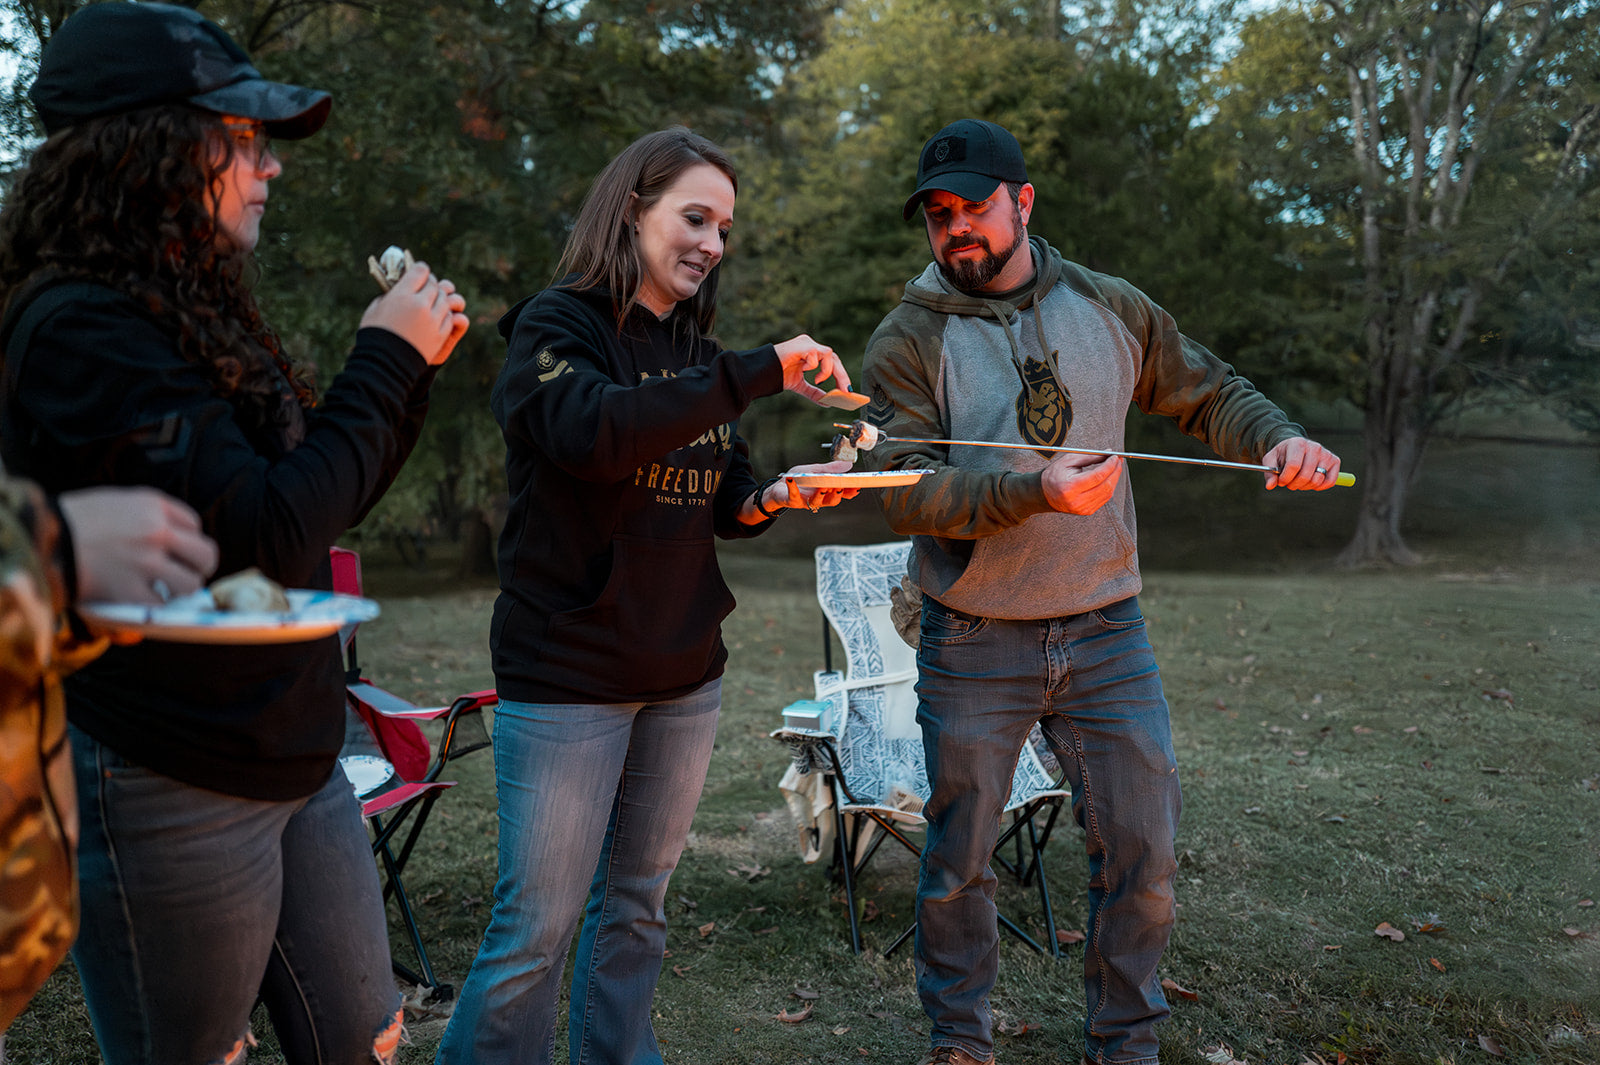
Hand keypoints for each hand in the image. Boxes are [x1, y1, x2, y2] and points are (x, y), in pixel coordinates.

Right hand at [58, 487, 217, 603]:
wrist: (41, 539)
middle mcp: (157, 531)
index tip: (178, 550)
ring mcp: (147, 561)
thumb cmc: (72, 521)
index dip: (188, 540)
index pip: (194, 524)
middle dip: (198, 567)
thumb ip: (146, 514)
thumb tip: (172, 536)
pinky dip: (155, 608)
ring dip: (181, 591)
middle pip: (205, 554)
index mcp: (153, 505)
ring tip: (165, 591)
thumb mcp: (114, 502)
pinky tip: (142, 602)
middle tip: (185, 574)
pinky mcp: (132, 590)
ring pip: (191, 583)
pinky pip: (162, 606)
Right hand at [359, 262, 469, 365]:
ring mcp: (433, 320)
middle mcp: (420, 305)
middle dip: (431, 283)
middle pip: (434, 285)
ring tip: (433, 300)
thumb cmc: (375, 334)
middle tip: (427, 285)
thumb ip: (390, 295)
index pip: (420, 271)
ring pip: (445, 300)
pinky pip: (449, 317)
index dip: (421, 269)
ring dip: (440, 298)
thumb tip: (398, 288)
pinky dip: (444, 314)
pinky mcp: (441, 334)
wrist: (386, 364)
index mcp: (402, 295)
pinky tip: (437, 315)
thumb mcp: (375, 309)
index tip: (420, 271)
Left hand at [764, 460, 861, 513]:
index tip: (858, 486)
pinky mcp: (793, 501)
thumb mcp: (816, 470)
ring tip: (823, 486)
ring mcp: (807, 501)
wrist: (780, 486)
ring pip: (817, 501)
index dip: (850, 491)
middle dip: (837, 494)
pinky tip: (791, 479)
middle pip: (832, 500)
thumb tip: (849, 465)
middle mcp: (819, 499)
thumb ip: (830, 469)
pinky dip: (792, 487)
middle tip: (840, 486)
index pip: (842, 493)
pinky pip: (793, 495)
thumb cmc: (800, 479)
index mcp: (827, 491)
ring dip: (821, 494)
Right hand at [773, 335, 851, 403]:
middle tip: (845, 391)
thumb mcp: (800, 386)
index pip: (832, 361)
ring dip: (827, 370)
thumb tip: (828, 403)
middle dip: (841, 376)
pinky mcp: (800, 345)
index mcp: (811, 352)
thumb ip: (814, 392)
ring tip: (818, 380)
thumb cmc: (777, 374)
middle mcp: (809, 344)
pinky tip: (803, 369)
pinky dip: (814, 365)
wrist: (760, 373)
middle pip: (834, 357)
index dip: (842, 375)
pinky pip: (815, 354)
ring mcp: (805, 343)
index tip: (847, 391)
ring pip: (828, 354)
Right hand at [1041, 452, 1122, 514]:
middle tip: (1118, 460)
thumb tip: (1108, 453)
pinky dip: (1109, 487)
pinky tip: (1108, 478)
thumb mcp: (1069, 461)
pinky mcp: (1087, 511)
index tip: (1115, 456)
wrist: (1044, 494)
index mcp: (1070, 487)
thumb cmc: (1055, 475)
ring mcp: (1083, 508)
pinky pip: (1104, 499)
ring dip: (1114, 479)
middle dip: (1115, 471)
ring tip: (1114, 467)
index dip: (1109, 466)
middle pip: (1105, 486)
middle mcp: (1077, 501)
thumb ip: (1090, 457)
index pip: (1097, 476)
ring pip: (1107, 493)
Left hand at [1262, 437, 1340, 489]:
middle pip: (1305, 475)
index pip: (1293, 466)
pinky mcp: (1335, 461)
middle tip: (1289, 484)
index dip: (1285, 478)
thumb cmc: (1283, 455)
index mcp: (1298, 444)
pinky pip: (1330, 481)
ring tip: (1299, 482)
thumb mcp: (1271, 460)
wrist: (1296, 446)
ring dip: (1305, 486)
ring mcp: (1326, 454)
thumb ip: (1269, 473)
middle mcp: (1314, 447)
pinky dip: (1319, 487)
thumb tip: (1270, 486)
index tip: (1281, 482)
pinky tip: (1311, 483)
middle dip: (1294, 484)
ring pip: (1317, 480)